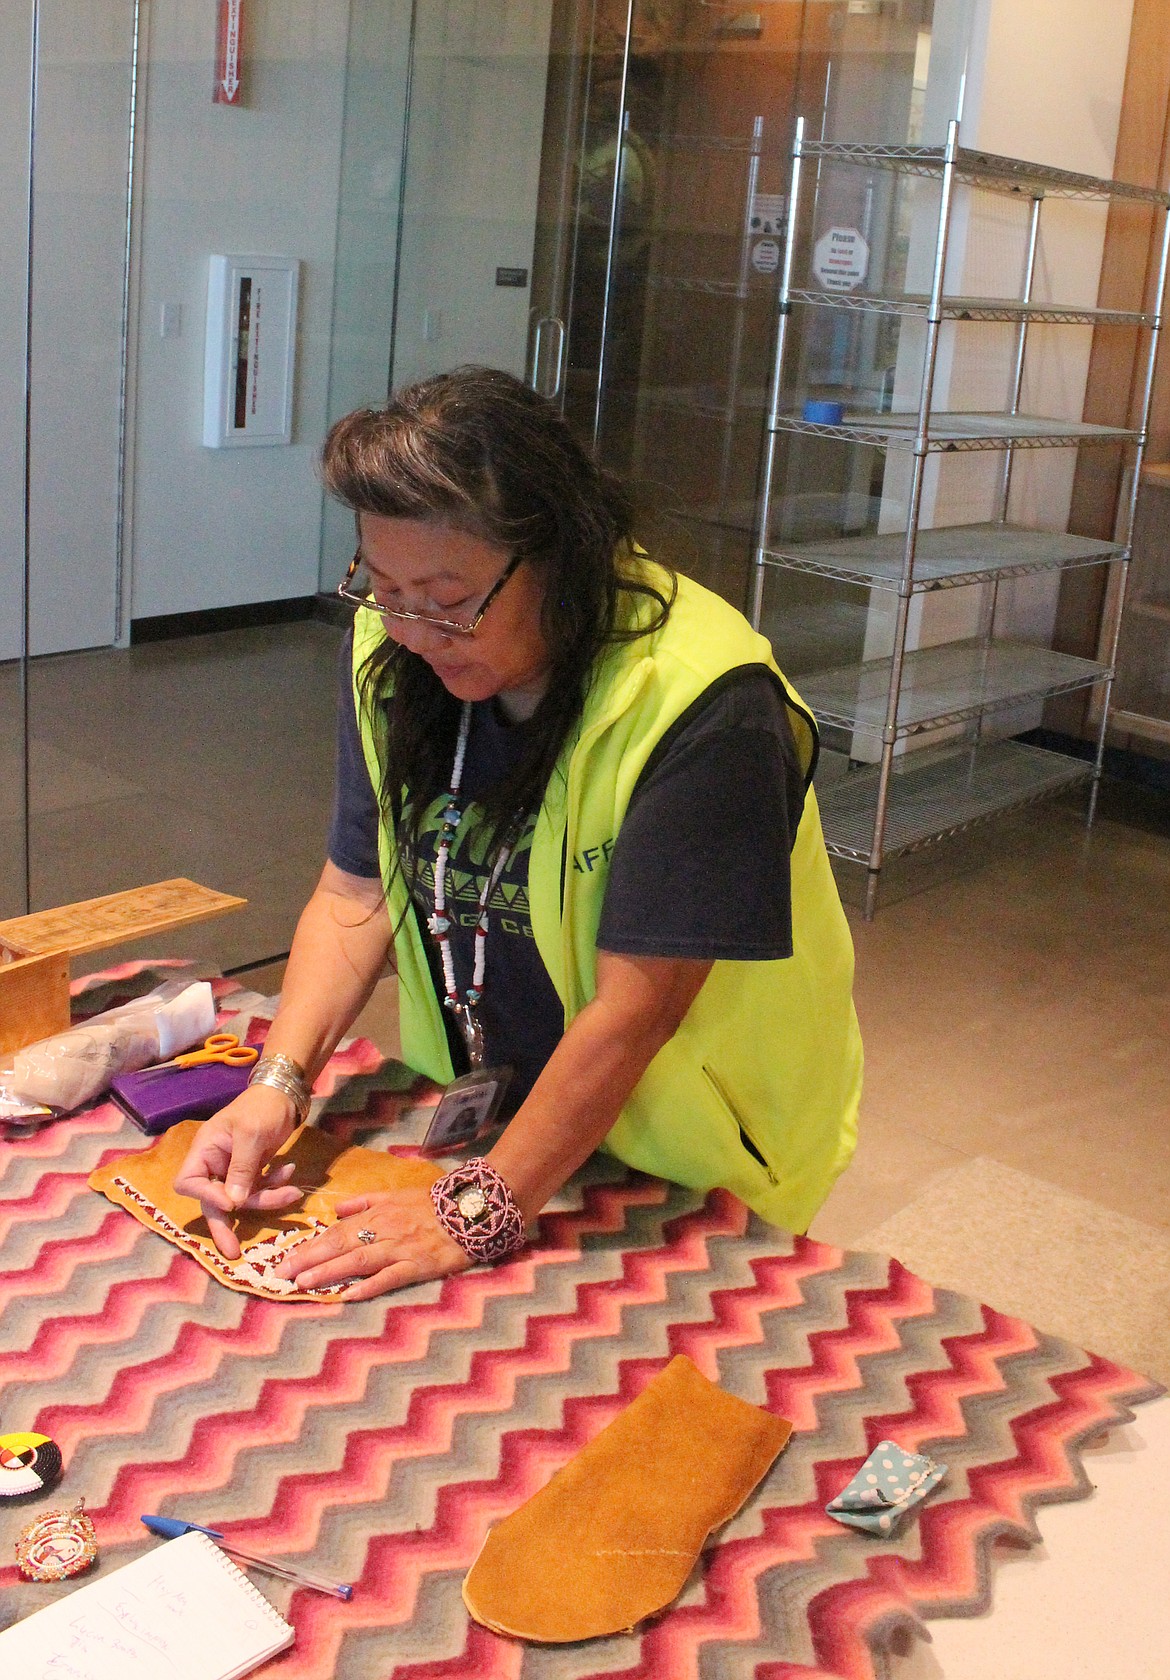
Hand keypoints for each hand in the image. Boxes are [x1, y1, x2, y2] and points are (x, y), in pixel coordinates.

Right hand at [174, 1084, 302, 1258]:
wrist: (286, 1094)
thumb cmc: (262, 1107)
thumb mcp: (252, 1135)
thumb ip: (241, 1169)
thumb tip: (233, 1203)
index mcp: (205, 1150)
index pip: (189, 1182)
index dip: (205, 1197)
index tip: (230, 1203)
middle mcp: (215, 1163)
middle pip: (214, 1199)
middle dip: (226, 1225)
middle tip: (232, 1253)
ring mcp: (233, 1169)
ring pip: (243, 1198)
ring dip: (267, 1198)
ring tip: (292, 1193)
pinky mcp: (251, 1171)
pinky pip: (258, 1188)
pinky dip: (274, 1185)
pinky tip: (290, 1172)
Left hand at [271, 1187, 471, 1299]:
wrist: (470, 1210)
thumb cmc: (432, 1203)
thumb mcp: (396, 1194)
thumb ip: (364, 1201)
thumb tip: (335, 1209)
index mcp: (376, 1214)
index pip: (336, 1231)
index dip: (309, 1245)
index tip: (284, 1258)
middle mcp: (383, 1230)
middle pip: (340, 1244)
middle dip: (308, 1260)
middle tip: (280, 1274)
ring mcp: (399, 1249)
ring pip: (358, 1260)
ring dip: (329, 1271)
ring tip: (303, 1283)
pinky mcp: (417, 1266)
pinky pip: (389, 1278)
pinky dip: (368, 1286)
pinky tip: (348, 1295)